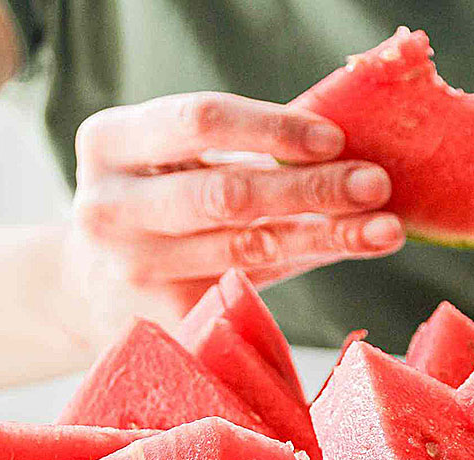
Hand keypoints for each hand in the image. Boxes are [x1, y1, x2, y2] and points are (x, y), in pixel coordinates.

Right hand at [62, 92, 404, 342]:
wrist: (88, 291)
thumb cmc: (158, 209)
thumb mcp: (177, 164)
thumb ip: (246, 153)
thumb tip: (349, 150)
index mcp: (110, 143)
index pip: (200, 122)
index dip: (273, 129)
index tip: (336, 138)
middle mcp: (110, 208)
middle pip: (227, 193)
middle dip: (311, 189)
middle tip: (376, 184)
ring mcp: (132, 272)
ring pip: (247, 250)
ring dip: (326, 236)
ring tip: (385, 228)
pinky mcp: (161, 322)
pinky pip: (251, 298)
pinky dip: (304, 273)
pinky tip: (348, 256)